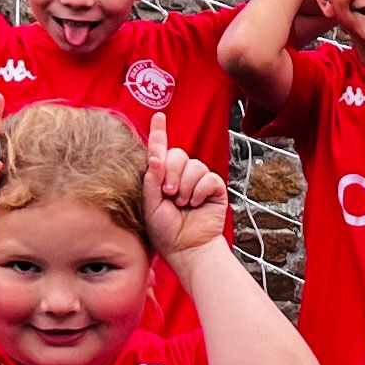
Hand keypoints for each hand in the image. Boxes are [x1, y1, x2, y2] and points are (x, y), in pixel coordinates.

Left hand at [140, 114, 229, 257]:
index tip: (159, 116)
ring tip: (183, 203)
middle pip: (178, 154)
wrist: (187, 248)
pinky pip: (208, 177)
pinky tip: (196, 203)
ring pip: (194, 165)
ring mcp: (198, 181)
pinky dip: (200, 190)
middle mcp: (180, 176)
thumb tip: (156, 156)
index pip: (160, 150)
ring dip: (186, 185)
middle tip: (169, 194)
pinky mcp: (214, 189)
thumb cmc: (165, 231)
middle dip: (172, 173)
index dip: (159, 132)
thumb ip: (151, 180)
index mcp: (162, 177)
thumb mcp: (150, 205)